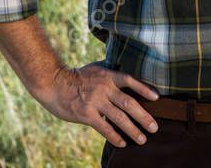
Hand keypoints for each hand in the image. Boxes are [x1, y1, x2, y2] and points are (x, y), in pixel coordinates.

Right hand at [36, 60, 160, 147]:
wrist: (53, 83)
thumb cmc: (76, 76)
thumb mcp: (95, 68)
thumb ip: (111, 72)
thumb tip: (126, 72)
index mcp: (108, 76)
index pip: (130, 81)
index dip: (144, 89)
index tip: (157, 98)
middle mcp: (104, 88)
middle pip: (129, 103)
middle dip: (144, 116)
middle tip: (155, 127)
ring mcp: (95, 102)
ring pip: (119, 118)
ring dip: (133, 130)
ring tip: (142, 139)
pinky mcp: (86, 114)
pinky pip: (104, 128)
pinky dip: (114, 136)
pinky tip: (122, 143)